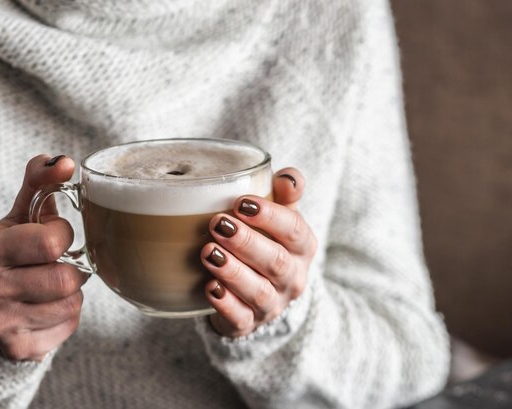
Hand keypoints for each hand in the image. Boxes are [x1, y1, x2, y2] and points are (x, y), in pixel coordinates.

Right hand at [0, 155, 86, 360]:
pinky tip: (45, 308)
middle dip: (69, 268)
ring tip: (49, 286)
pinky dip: (65, 316)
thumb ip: (39, 185)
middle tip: (54, 265)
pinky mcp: (18, 348)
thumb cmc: (10, 256)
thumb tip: (65, 161)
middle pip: (66, 277)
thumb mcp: (18, 219)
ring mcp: (1, 323)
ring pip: (72, 302)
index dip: (62, 237)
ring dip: (70, 292)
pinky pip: (69, 326)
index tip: (52, 237)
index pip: (52, 241)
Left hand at [201, 168, 316, 336]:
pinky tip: (209, 288)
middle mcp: (292, 278)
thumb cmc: (268, 245)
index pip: (295, 231)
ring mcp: (272, 304)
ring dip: (233, 272)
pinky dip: (225, 304)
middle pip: (277, 262)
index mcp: (303, 248)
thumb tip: (287, 176)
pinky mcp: (249, 324)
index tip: (241, 203)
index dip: (271, 216)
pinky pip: (240, 318)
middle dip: (247, 242)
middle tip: (218, 224)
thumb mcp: (280, 219)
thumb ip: (284, 195)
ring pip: (258, 292)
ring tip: (209, 253)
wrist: (261, 297)